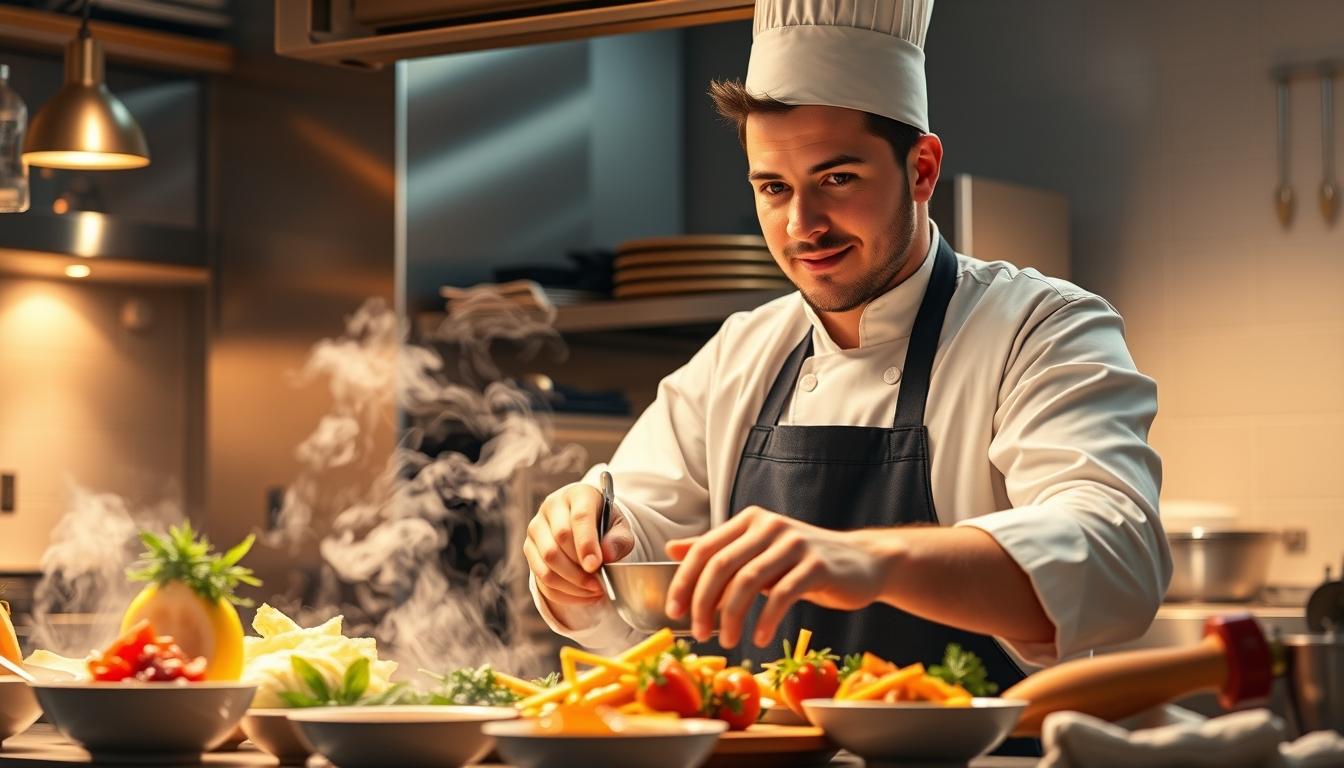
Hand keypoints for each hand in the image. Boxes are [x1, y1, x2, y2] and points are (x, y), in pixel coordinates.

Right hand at [524, 481, 634, 609]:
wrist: (586, 523)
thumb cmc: (605, 524)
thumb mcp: (620, 527)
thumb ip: (619, 539)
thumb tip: (607, 555)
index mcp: (578, 495)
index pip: (579, 518)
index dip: (587, 544)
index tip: (595, 566)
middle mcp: (551, 507)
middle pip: (559, 541)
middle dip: (579, 568)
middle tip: (600, 584)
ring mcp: (536, 528)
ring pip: (546, 561)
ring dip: (571, 583)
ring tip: (593, 590)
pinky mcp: (529, 548)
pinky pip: (541, 577)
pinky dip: (562, 592)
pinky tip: (582, 595)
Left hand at [664, 506, 887, 647]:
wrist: (864, 562)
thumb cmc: (804, 562)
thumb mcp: (758, 552)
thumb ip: (719, 550)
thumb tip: (672, 549)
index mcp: (749, 520)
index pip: (705, 549)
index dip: (684, 581)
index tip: (673, 611)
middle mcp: (769, 526)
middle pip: (722, 565)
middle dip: (703, 602)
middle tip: (698, 633)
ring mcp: (795, 543)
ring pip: (749, 580)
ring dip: (732, 616)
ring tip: (727, 641)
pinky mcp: (818, 565)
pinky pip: (783, 595)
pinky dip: (765, 620)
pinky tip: (758, 638)